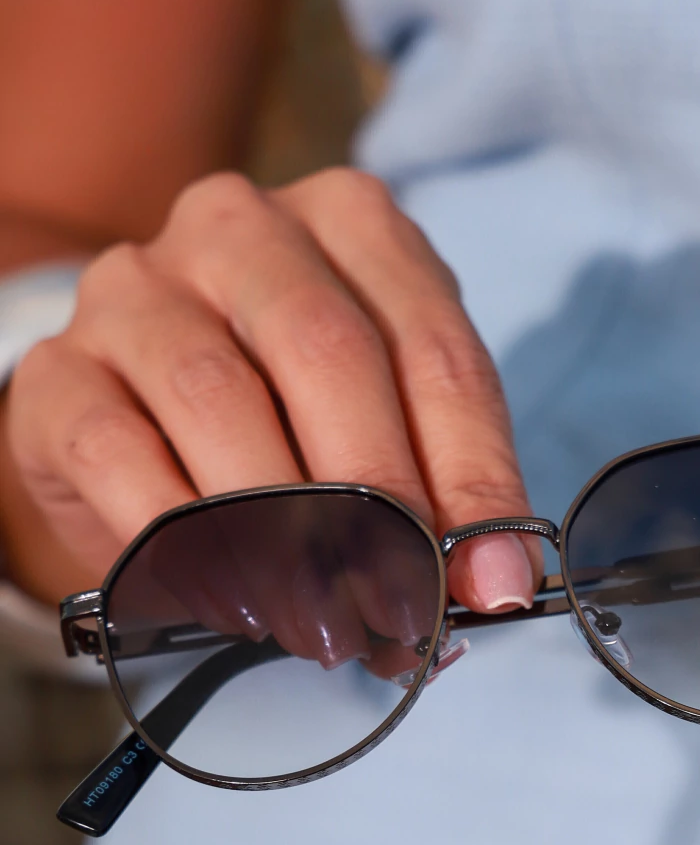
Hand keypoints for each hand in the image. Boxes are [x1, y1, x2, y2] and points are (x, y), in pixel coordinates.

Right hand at [4, 170, 540, 649]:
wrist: (144, 422)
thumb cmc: (290, 418)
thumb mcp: (387, 426)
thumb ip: (444, 486)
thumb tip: (494, 583)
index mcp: (351, 221)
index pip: (435, 349)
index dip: (473, 476)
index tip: (491, 582)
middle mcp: (239, 228)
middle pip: (327, 353)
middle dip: (377, 501)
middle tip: (400, 610)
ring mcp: (136, 288)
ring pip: (217, 396)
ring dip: (282, 528)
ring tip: (326, 623)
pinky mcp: (60, 369)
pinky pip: (118, 451)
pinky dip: (184, 536)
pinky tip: (234, 600)